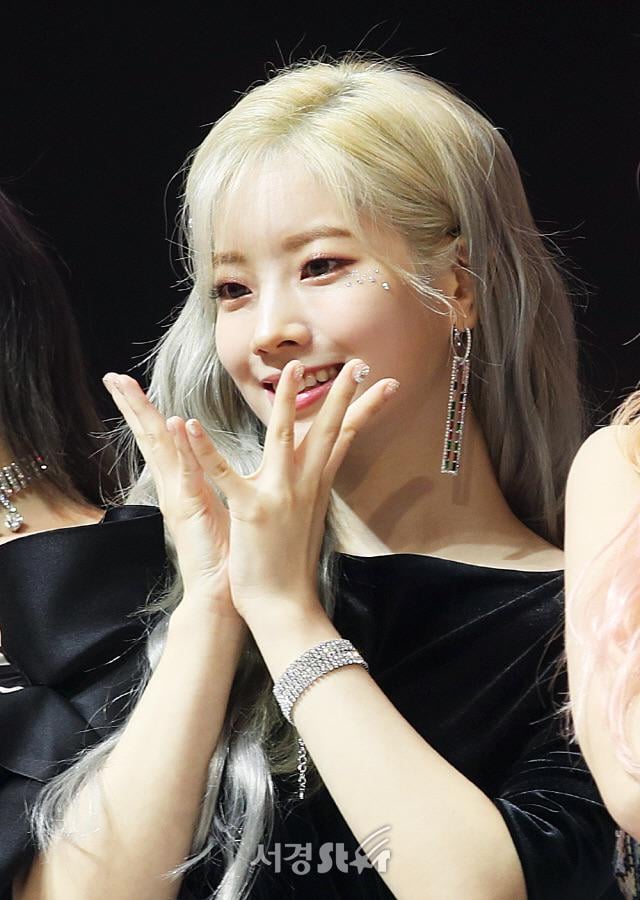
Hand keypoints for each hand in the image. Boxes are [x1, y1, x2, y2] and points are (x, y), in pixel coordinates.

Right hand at [102, 373, 237, 621]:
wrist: (221, 592)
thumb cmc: (226, 552)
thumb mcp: (219, 506)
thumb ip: (213, 480)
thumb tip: (214, 461)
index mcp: (181, 484)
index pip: (160, 439)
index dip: (145, 411)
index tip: (130, 385)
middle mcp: (174, 487)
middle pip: (150, 437)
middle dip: (131, 405)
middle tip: (112, 376)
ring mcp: (179, 497)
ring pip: (159, 448)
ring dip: (144, 416)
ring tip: (126, 387)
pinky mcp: (192, 509)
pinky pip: (186, 472)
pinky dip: (181, 447)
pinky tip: (176, 423)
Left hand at [180, 359, 399, 622]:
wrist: (284, 605)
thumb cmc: (291, 562)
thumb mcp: (310, 516)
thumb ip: (314, 484)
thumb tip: (323, 462)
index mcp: (316, 484)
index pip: (346, 436)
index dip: (365, 407)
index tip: (385, 381)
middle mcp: (303, 484)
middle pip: (326, 430)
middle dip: (341, 394)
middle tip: (357, 363)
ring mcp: (279, 495)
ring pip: (283, 439)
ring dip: (286, 403)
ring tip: (291, 370)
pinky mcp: (250, 511)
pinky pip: (224, 474)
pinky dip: (204, 450)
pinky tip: (187, 425)